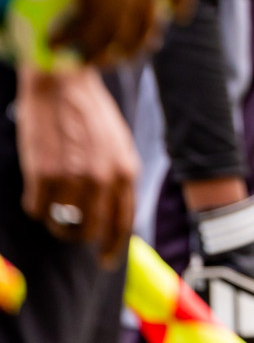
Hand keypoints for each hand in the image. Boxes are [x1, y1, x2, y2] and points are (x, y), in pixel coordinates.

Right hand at [15, 66, 137, 264]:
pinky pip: (35, 208)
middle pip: (89, 231)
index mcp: (127, 170)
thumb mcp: (117, 145)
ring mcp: (73, 178)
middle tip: (67, 226)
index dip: (113, 245)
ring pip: (59, 224)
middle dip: (77, 234)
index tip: (105, 259)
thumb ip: (118, 178)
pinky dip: (34, 202)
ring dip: (53, 216)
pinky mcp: (43, 175)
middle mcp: (104, 178)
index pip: (122, 222)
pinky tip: (37, 182)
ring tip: (51, 195)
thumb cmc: (89, 114)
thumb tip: (113, 214)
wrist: (63, 85)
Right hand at [59, 0, 195, 63]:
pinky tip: (54, 45)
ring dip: (110, 52)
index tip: (181, 15)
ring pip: (120, 38)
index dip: (182, 2)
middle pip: (151, 22)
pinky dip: (71, 42)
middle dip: (146, 38)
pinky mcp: (96, 11)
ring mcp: (123, 3)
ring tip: (96, 60)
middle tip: (140, 48)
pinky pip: (84, 35)